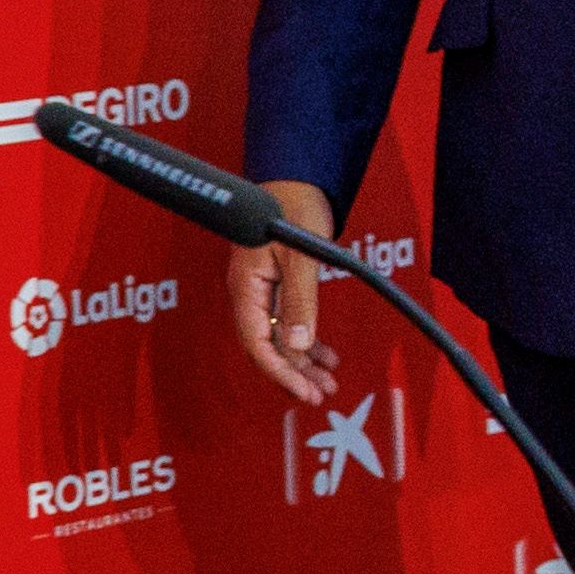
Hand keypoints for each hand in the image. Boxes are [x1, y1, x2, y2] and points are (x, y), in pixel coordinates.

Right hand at [230, 180, 341, 403]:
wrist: (296, 178)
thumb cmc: (294, 208)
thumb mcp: (301, 257)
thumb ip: (300, 301)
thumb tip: (298, 345)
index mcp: (246, 286)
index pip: (257, 343)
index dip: (279, 371)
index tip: (302, 391)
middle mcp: (249, 293)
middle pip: (266, 346)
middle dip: (293, 373)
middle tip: (320, 394)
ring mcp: (261, 290)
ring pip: (278, 337)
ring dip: (302, 361)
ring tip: (328, 381)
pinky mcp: (275, 284)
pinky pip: (286, 322)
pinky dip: (306, 340)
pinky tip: (326, 355)